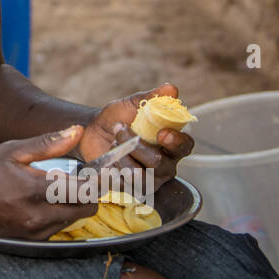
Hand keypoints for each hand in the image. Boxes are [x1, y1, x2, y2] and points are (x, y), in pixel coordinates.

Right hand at [0, 126, 95, 238]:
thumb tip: (77, 132)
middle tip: (75, 175)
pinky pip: (57, 227)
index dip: (98, 180)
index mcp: (36, 192)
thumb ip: (48, 143)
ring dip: (72, 203)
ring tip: (52, 185)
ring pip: (73, 219)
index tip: (98, 169)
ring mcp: (35, 232)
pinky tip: (40, 198)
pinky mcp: (29, 239)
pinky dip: (58, 212)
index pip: (87, 192)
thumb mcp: (11, 151)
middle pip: (87, 209)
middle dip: (87, 192)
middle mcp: (39, 217)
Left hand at [75, 83, 194, 185]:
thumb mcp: (132, 104)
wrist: (93, 132)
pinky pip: (120, 182)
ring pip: (138, 175)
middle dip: (135, 144)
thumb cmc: (118, 118)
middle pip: (158, 163)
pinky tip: (106, 156)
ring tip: (112, 141)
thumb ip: (151, 98)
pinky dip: (109, 166)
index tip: (162, 133)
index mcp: (171, 144)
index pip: (184, 147)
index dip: (176, 142)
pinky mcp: (129, 189)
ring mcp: (147, 180)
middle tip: (119, 128)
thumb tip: (171, 88)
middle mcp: (164, 166)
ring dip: (120, 154)